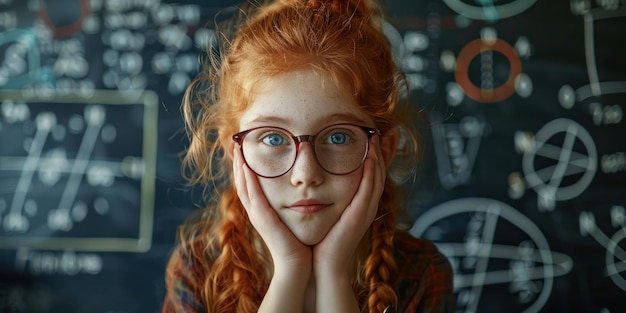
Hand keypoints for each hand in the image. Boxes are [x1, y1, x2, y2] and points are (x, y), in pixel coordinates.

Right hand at [233, 147, 311, 272]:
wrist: (298, 264)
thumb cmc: (300, 242)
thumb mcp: (292, 217)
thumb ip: (293, 203)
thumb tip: (301, 187)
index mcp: (262, 211)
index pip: (249, 184)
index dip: (245, 167)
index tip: (245, 149)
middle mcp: (256, 212)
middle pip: (241, 182)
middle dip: (238, 162)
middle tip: (237, 143)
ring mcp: (257, 216)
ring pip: (243, 186)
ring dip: (239, 167)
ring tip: (238, 149)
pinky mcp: (262, 219)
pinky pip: (252, 196)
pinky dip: (248, 181)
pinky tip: (246, 166)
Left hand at [312, 135, 385, 274]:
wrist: (323, 264)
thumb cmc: (323, 240)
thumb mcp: (328, 213)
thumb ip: (327, 197)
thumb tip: (316, 181)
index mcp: (361, 205)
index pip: (371, 175)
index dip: (374, 156)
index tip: (370, 137)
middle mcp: (367, 206)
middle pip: (379, 173)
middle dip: (381, 152)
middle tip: (378, 132)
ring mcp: (366, 210)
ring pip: (377, 178)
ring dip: (377, 157)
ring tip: (375, 138)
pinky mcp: (361, 215)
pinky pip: (369, 189)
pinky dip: (371, 172)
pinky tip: (369, 158)